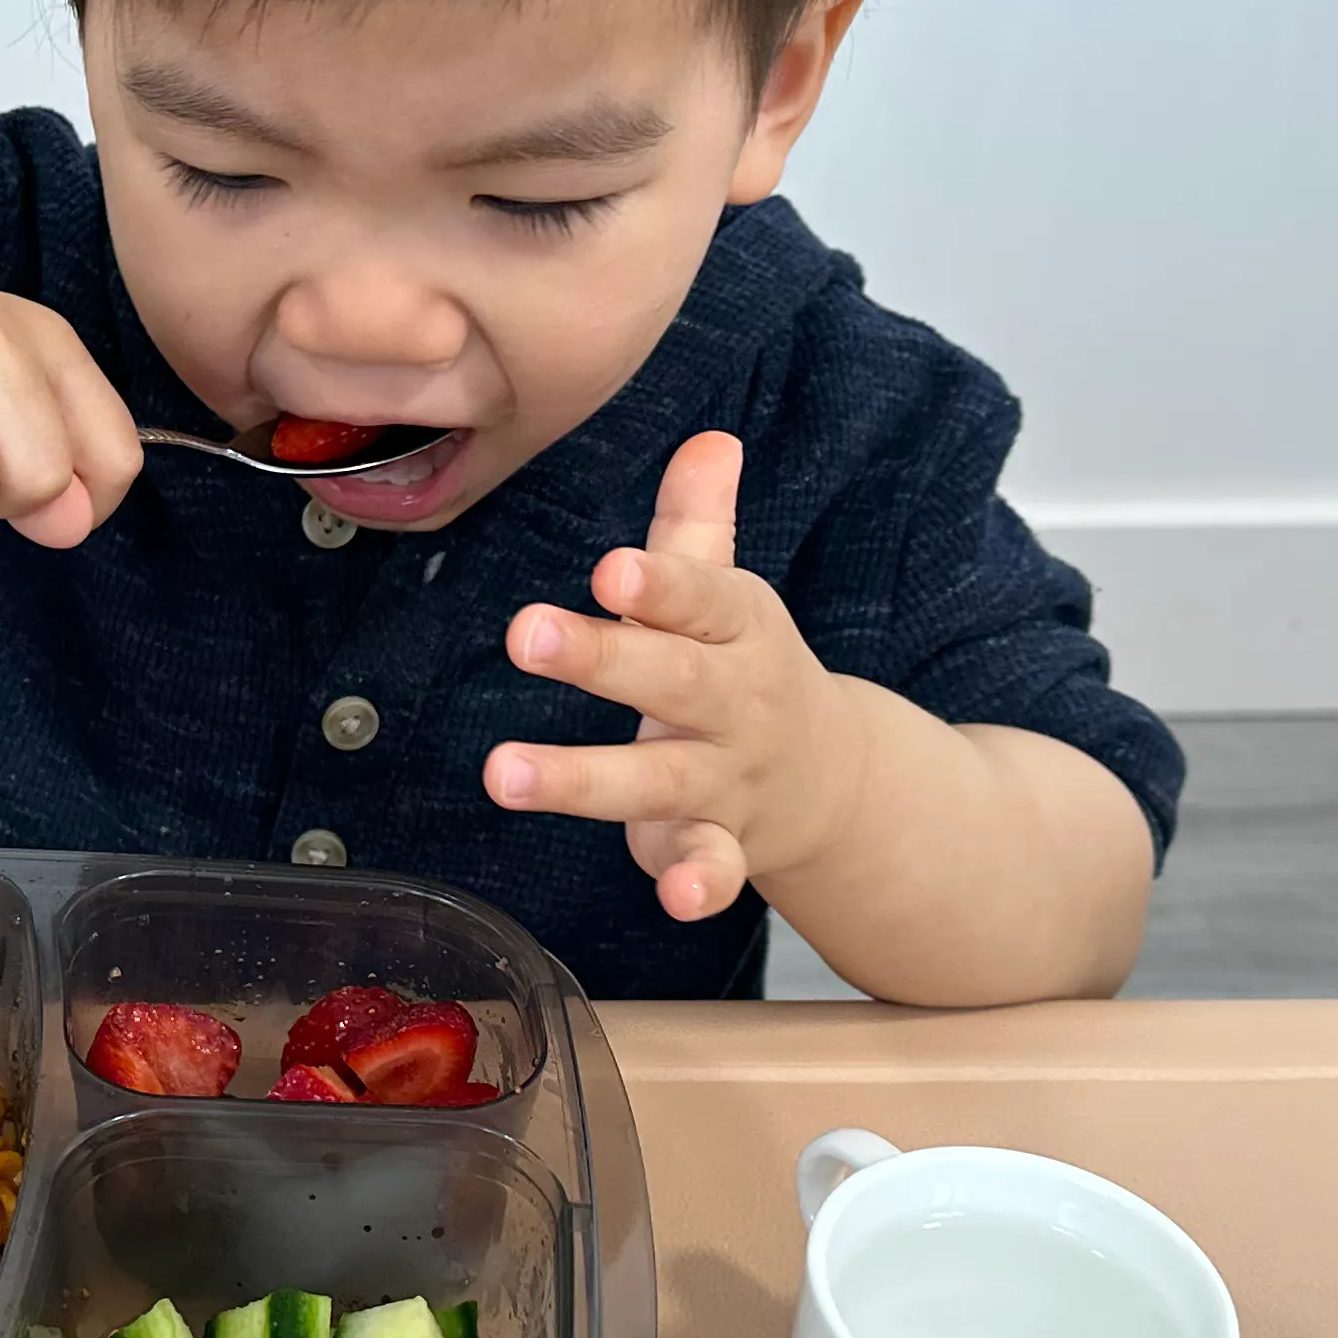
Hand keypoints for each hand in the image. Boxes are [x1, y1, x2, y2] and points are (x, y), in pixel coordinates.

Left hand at [481, 432, 869, 920]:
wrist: (833, 778)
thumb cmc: (744, 668)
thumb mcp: (728, 595)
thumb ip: (699, 524)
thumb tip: (710, 439)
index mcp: (735, 628)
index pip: (700, 597)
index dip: (659, 583)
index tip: (611, 567)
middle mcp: (733, 701)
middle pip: (671, 677)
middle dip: (601, 657)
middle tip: (524, 633)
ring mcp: (725, 776)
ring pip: (659, 778)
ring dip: (583, 778)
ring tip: (504, 772)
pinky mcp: (716, 843)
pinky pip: (709, 867)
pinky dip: (697, 885)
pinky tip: (674, 898)